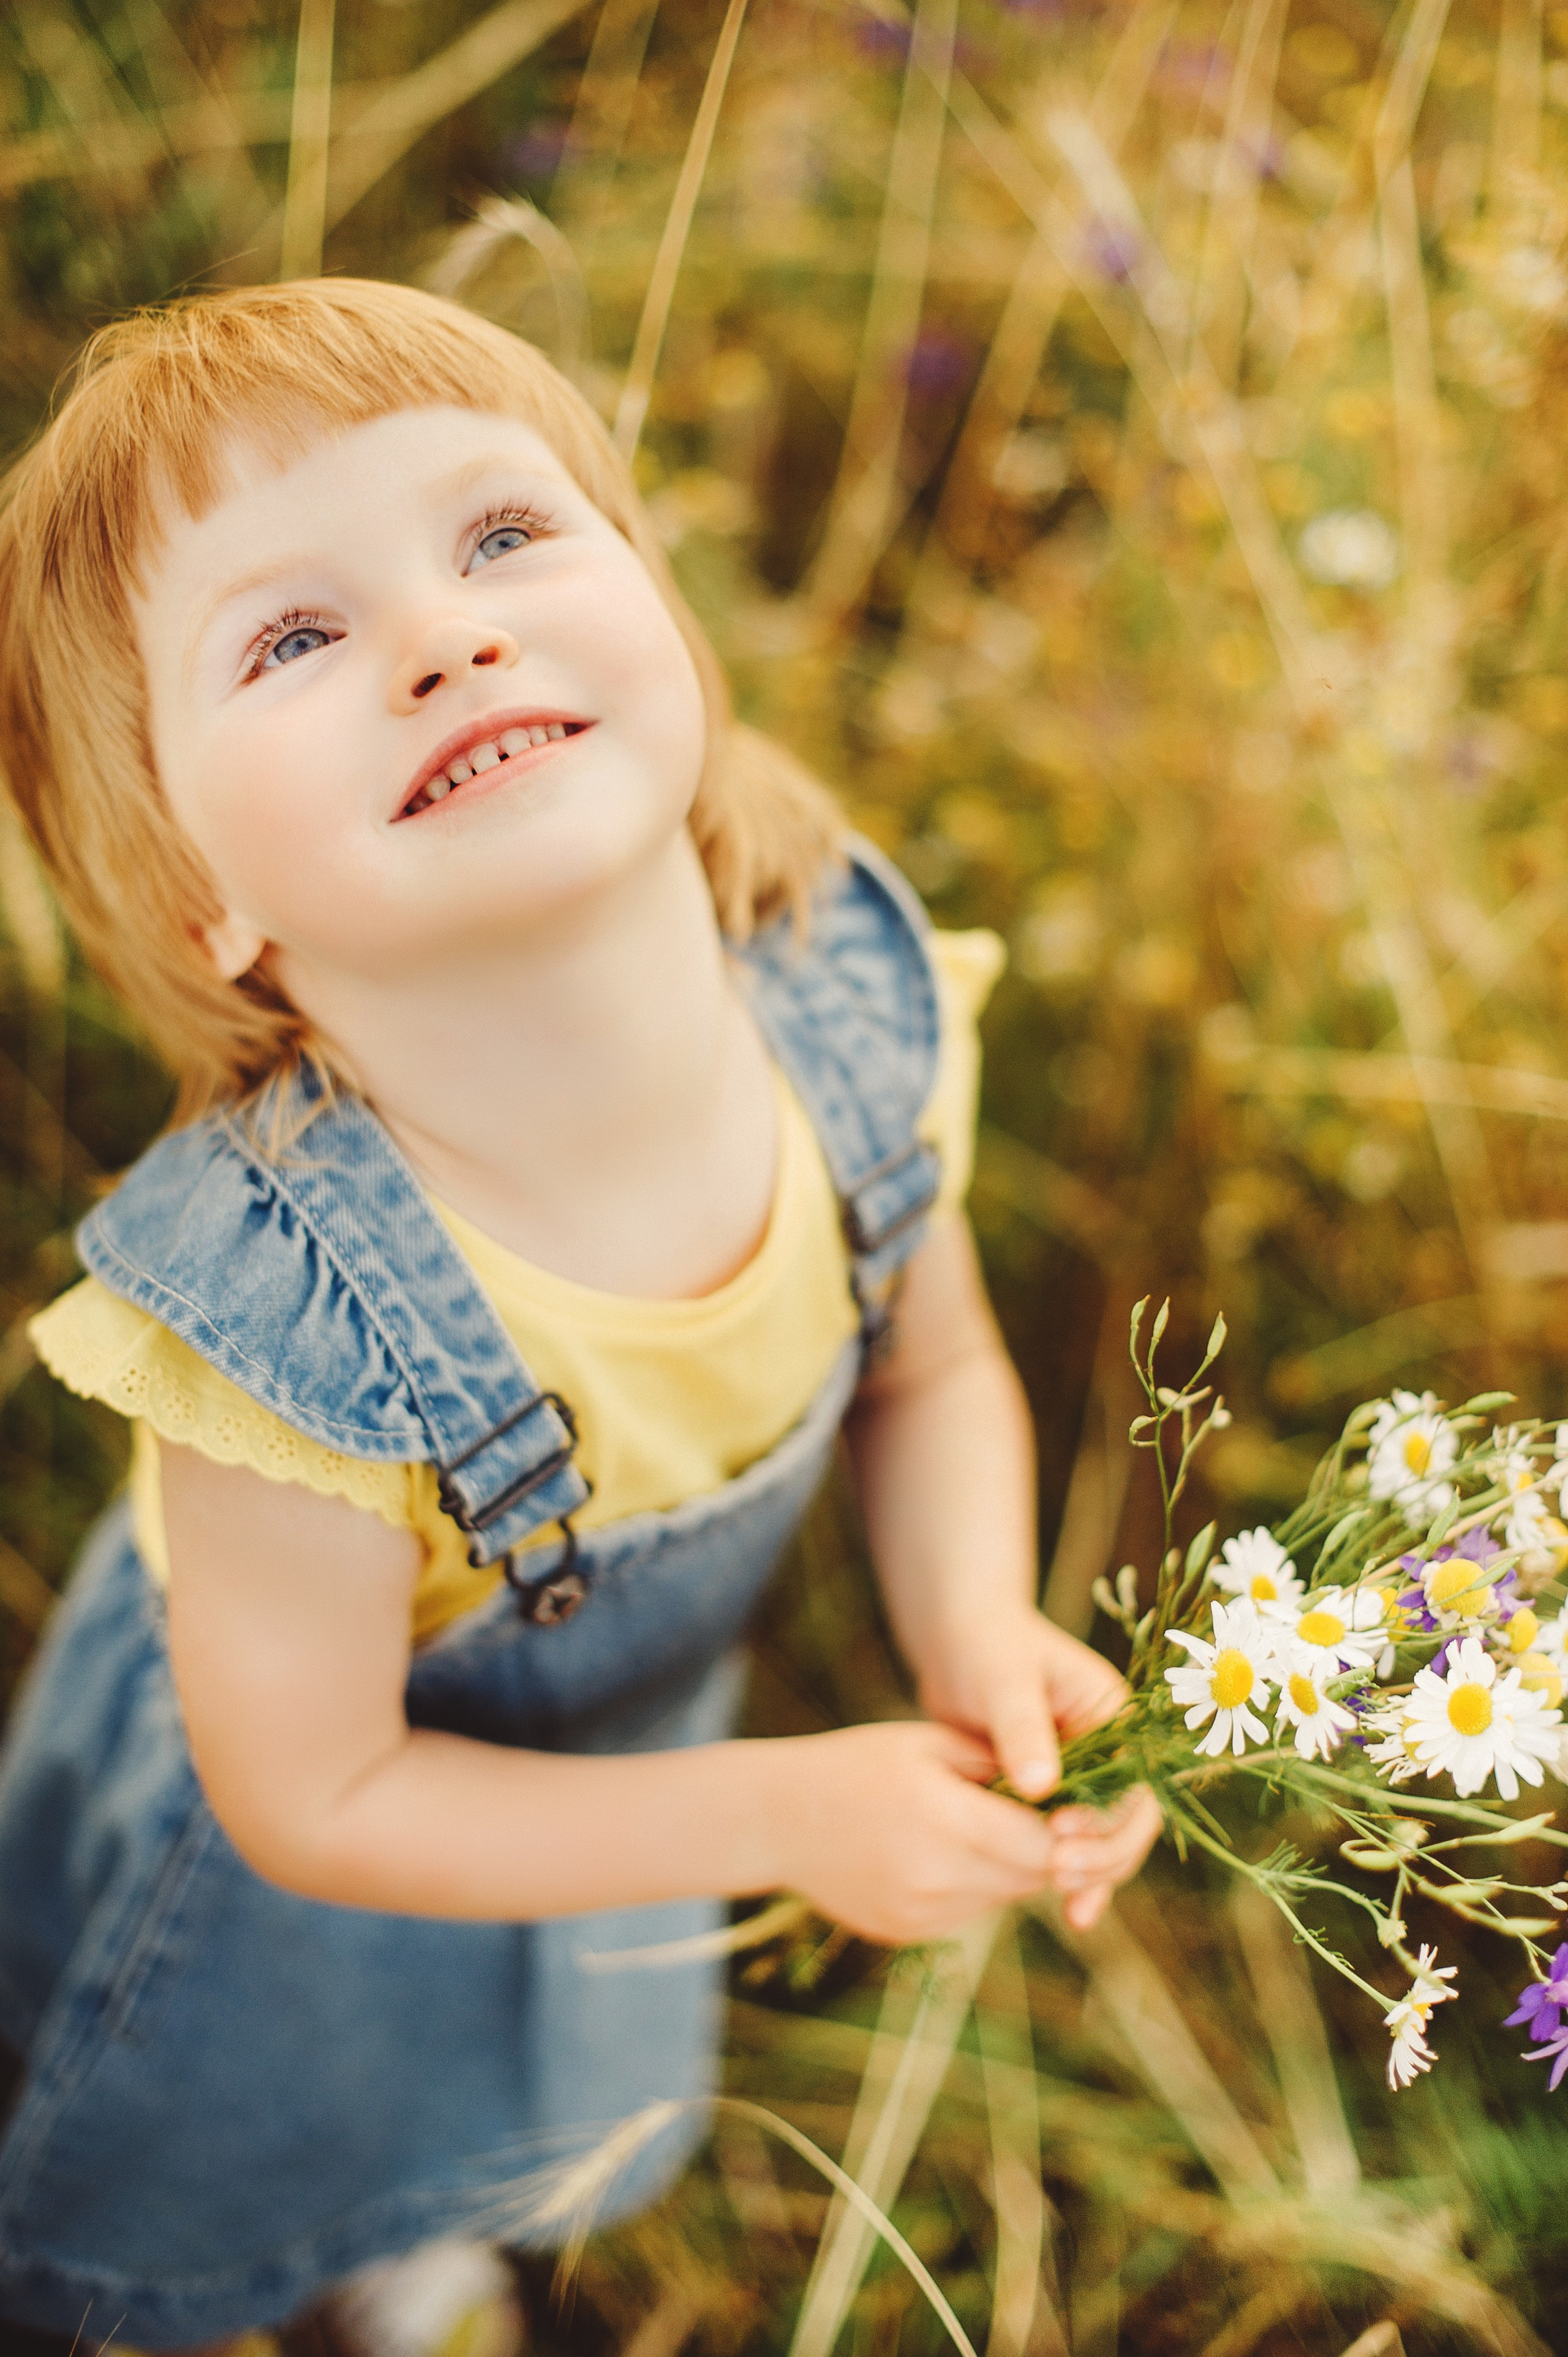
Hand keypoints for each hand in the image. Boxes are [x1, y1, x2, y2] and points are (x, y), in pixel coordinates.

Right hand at [773, 1720, 1058, 1945]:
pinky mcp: (908, 1933)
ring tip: (990, 1824)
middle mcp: (935, 1876)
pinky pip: (969, 1912)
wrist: (776, 1819)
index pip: (1042, 1845)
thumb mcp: (928, 1742)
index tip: (1084, 1810)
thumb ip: (999, 1766)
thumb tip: (1067, 1790)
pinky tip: (947, 1851)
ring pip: (1004, 1897)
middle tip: (1053, 1815)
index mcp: (943, 1818)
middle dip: (1052, 1849)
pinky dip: (976, 1885)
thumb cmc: (857, 1764)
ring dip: (1015, 1866)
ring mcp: (920, 1913)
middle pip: (1029, 1876)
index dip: (1074, 1833)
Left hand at [915, 1606, 1161, 1928]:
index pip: (1133, 1783)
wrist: (956, 1637)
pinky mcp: (1050, 1794)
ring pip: (1103, 1840)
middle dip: (1106, 1856)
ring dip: (1093, 1876)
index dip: (1107, 1821)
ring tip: (1071, 1909)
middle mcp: (1108, 1750)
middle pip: (1129, 1820)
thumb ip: (1022, 1728)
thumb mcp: (1004, 1678)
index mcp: (1113, 1715)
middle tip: (1062, 1880)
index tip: (1062, 1839)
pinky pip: (1067, 1841)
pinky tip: (1063, 1911)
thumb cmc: (984, 1643)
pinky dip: (1063, 1871)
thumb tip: (1040, 1787)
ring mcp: (1082, 1775)